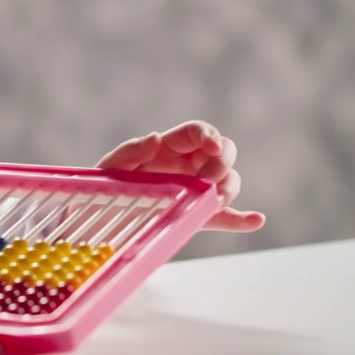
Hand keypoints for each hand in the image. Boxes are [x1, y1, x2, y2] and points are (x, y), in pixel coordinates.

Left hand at [94, 121, 264, 231]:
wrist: (99, 222)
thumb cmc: (104, 190)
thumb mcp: (110, 169)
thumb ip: (131, 151)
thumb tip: (156, 137)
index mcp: (168, 149)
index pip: (198, 132)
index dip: (210, 135)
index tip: (213, 148)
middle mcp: (187, 166)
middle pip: (222, 153)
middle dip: (223, 163)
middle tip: (208, 181)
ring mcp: (195, 191)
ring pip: (227, 181)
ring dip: (228, 188)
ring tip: (215, 201)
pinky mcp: (197, 216)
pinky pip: (224, 216)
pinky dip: (241, 218)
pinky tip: (255, 219)